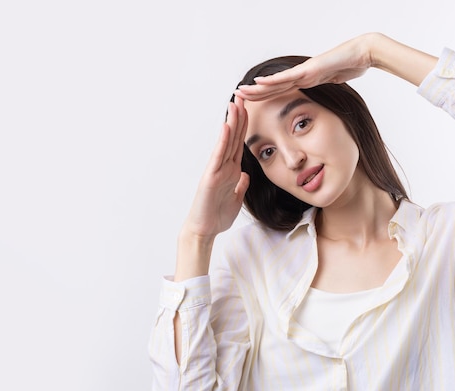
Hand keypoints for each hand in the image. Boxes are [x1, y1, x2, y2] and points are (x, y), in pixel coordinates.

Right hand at [180, 96, 249, 241]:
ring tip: (235, 104)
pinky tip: (226, 127)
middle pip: (233, 137)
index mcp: (231, 170)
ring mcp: (216, 170)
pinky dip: (222, 141)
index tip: (249, 108)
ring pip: (226, 142)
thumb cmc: (217, 216)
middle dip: (239, 116)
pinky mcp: (210, 177)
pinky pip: (218, 156)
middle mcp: (223, 166)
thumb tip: (245, 176)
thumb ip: (240, 186)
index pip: (239, 143)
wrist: (204, 230)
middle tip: (242, 95)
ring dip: (231, 122)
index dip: (245, 126)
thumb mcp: (236, 199)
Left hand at [234, 33, 378, 100]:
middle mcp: (302, 75)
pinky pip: (287, 78)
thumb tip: (332, 83)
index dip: (266, 95)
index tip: (253, 101)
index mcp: (307, 79)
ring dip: (257, 89)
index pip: (282, 90)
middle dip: (255, 93)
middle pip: (273, 87)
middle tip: (237, 96)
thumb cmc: (353, 64)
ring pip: (275, 83)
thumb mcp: (339, 79)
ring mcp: (304, 71)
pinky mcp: (309, 70)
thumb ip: (331, 81)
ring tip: (241, 91)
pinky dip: (272, 81)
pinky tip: (258, 83)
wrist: (363, 53)